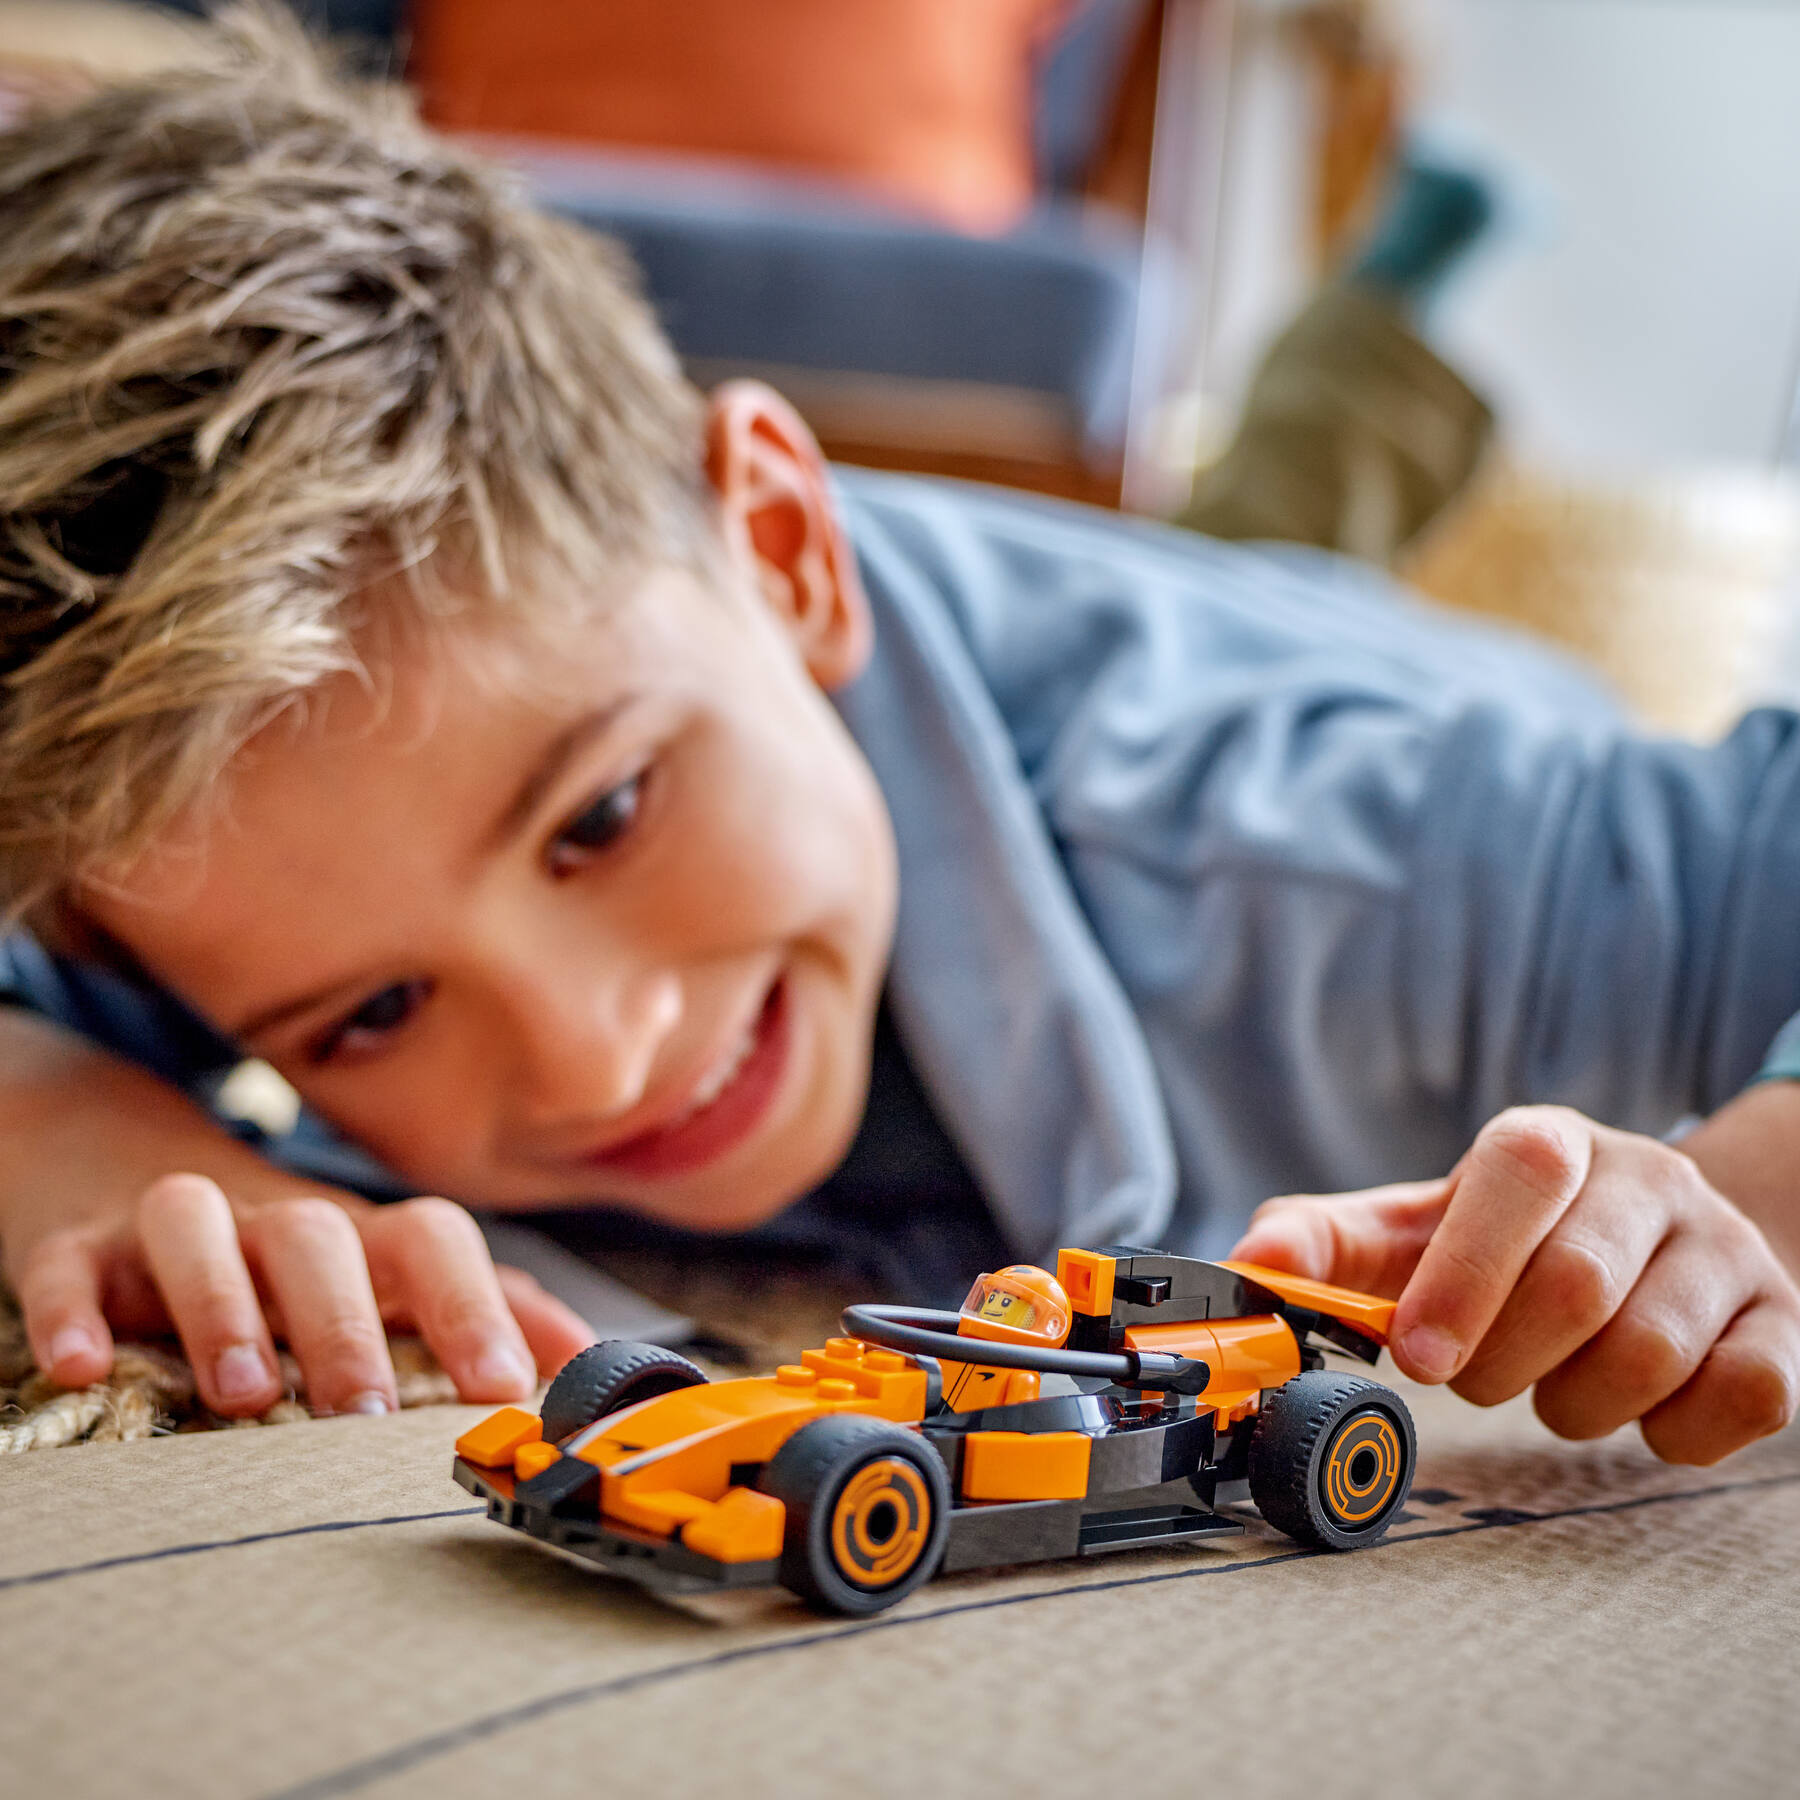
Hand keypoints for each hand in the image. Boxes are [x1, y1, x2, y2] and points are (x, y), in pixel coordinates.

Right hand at [9, 1173, 595, 1415]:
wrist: (141, 1181)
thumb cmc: (296, 1265)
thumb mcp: (392, 1285)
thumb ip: (496, 1315)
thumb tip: (603, 1363)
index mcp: (361, 1238)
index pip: (432, 1240)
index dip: (474, 1304)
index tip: (505, 1386)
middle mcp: (278, 1220)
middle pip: (322, 1237)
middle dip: (348, 1323)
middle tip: (364, 1413)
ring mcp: (178, 1224)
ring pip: (201, 1225)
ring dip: (223, 1303)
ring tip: (240, 1394)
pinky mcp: (84, 1245)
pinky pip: (75, 1263)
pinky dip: (76, 1308)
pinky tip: (80, 1365)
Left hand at [1232, 1106, 1799, 1464]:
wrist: (1652, 1245)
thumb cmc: (1511, 1244)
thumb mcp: (1414, 1230)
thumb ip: (1326, 1246)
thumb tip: (1247, 1263)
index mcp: (1546, 1145)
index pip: (1516, 1176)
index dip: (1461, 1273)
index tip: (1418, 1356)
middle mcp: (1647, 1179)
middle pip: (1575, 1284)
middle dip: (1502, 1362)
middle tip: (1474, 1377)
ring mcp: (1724, 1249)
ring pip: (1651, 1351)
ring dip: (1575, 1403)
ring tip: (1548, 1388)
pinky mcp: (1782, 1323)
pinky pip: (1745, 1397)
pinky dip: (1672, 1432)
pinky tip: (1635, 1409)